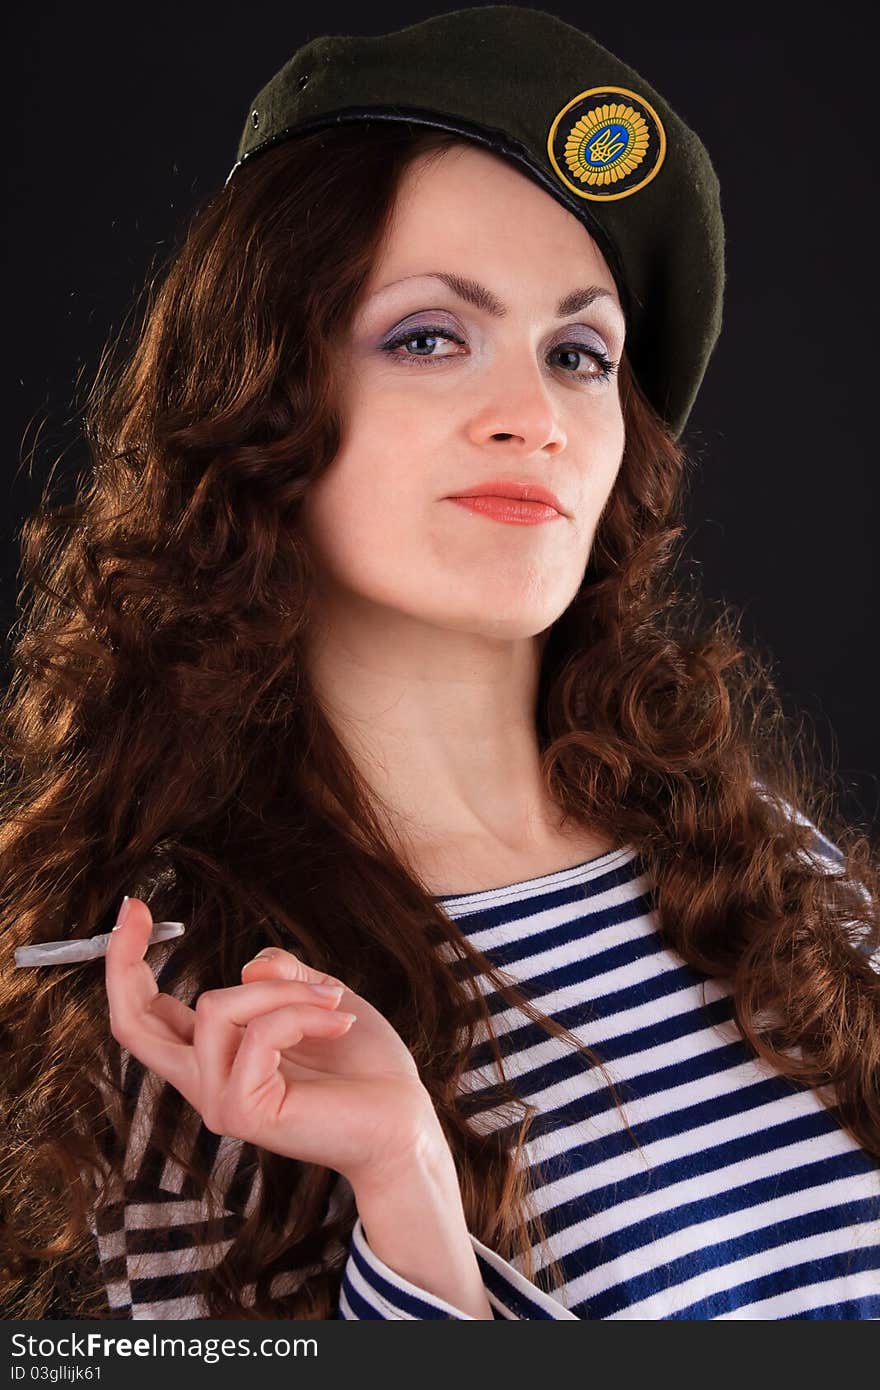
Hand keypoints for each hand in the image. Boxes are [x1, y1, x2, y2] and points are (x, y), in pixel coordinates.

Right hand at [104, 897, 446, 1190]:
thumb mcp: (318, 997)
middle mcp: (207, 1081)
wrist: (402, 1122)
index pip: (148, 1016)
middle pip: (132, 1025)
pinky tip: (340, 1022)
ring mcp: (219, 1099)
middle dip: (125, 962)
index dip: (127, 963)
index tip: (134, 910)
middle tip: (137, 910)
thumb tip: (248, 965)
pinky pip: (259, 1032)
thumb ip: (279, 977)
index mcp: (217, 1055)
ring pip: (216, 1007)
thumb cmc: (364, 1066)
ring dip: (283, 991)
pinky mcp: (242, 1111)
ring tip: (334, 1001)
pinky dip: (303, 1013)